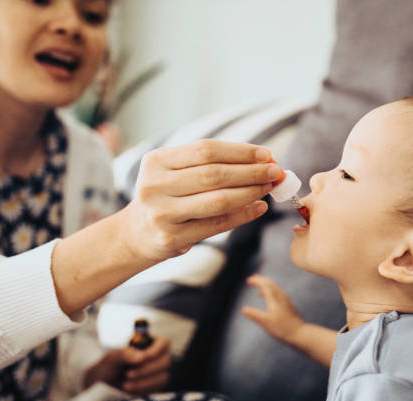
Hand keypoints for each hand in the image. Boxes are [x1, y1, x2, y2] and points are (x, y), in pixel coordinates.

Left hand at [84, 336, 170, 394]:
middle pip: (165, 361)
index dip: (156, 350)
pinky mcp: (156, 385)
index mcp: (150, 343)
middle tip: (128, 374)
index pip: (164, 343)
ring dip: (144, 382)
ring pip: (162, 377)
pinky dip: (142, 389)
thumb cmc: (110, 365)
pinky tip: (129, 389)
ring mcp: (158, 372)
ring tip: (125, 384)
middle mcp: (157, 357)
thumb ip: (126, 353)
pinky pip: (156, 388)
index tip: (143, 357)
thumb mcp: (113, 357)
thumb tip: (142, 357)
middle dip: (147, 369)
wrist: (104, 383)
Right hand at [122, 140, 280, 261]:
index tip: (266, 154)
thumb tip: (261, 159)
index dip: (240, 151)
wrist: (137, 233)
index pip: (206, 150)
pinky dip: (243, 215)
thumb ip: (208, 163)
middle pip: (214, 174)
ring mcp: (162, 214)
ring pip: (218, 200)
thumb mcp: (174, 172)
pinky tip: (259, 207)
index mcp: (156, 161)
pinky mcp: (172, 238)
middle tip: (275, 171)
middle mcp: (155, 186)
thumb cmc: (166, 196)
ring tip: (269, 187)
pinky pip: (217, 224)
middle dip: (250, 171)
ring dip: (250, 192)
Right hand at [242, 274, 305, 343]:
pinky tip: (270, 299)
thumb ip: (254, 315)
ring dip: (266, 284)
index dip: (256, 281)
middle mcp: (281, 297)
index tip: (248, 280)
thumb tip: (244, 309)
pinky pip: (279, 293)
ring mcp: (286, 301)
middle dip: (261, 280)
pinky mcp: (289, 305)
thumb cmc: (283, 329)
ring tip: (259, 288)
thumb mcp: (266, 323)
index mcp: (274, 299)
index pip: (265, 285)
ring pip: (275, 287)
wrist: (300, 334)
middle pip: (270, 283)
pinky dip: (272, 291)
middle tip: (252, 279)